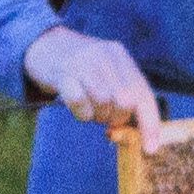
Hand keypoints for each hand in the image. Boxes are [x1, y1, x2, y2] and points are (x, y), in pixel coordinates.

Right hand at [23, 29, 155, 125]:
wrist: (43, 44)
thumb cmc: (80, 67)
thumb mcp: (106, 71)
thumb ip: (123, 94)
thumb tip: (138, 132)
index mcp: (120, 55)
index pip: (143, 93)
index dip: (150, 124)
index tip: (150, 149)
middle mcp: (105, 55)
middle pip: (125, 101)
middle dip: (117, 117)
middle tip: (104, 114)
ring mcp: (83, 62)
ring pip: (104, 103)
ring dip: (97, 115)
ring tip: (89, 108)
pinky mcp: (63, 72)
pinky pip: (80, 102)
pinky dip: (81, 113)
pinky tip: (78, 107)